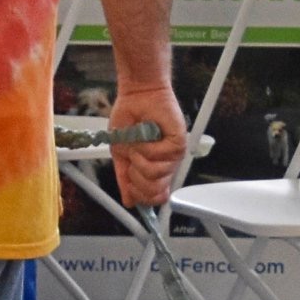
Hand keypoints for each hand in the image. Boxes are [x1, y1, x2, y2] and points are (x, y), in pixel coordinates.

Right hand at [108, 83, 187, 208]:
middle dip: (137, 177)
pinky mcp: (178, 142)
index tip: (130, 183)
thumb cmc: (128, 121)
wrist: (134, 98)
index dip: (141, 196)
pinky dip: (146, 146)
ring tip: (137, 142)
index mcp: (155, 169)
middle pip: (155, 191)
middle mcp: (167, 165)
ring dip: (139, 158)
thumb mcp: (120, 155)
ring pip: (156, 174)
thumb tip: (128, 202)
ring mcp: (174, 155)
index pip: (155, 197)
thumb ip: (124, 179)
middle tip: (132, 159)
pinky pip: (160, 156)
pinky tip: (145, 134)